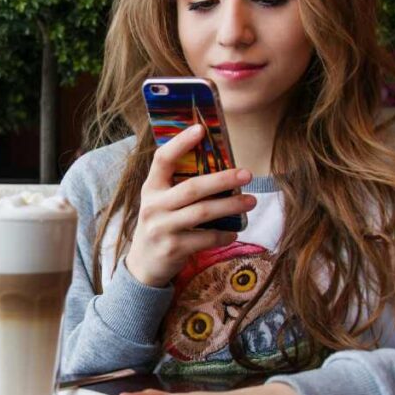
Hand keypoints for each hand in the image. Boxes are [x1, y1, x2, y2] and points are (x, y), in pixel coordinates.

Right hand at [125, 125, 255, 287]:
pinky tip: (234, 232)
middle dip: (222, 179)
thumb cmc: (161, 224)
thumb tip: (220, 166)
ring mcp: (162, 228)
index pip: (162, 160)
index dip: (180, 143)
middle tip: (247, 173)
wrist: (143, 265)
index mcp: (150, 188)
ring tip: (251, 201)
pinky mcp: (173, 248)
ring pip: (202, 213)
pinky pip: (205, 238)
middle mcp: (153, 206)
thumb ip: (178, 185)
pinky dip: (224, 235)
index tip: (201, 129)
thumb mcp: (160, 202)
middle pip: (192, 188)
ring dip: (230, 206)